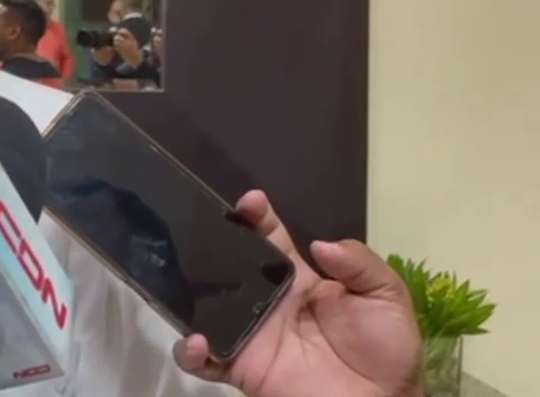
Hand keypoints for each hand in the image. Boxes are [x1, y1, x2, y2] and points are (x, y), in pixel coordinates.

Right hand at [174, 190, 421, 396]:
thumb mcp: (387, 296)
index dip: (256, 217)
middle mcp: (266, 301)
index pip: (268, 238)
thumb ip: (360, 264)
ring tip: (184, 285)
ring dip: (187, 294)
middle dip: (209, 243)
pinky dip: (190, 351)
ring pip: (205, 308)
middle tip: (202, 232)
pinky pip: (205, 360)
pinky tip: (196, 342)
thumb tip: (319, 244)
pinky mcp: (242, 368)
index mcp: (297, 279)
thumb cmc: (387, 350)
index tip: (250, 202)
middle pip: (228, 265)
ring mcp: (250, 334)